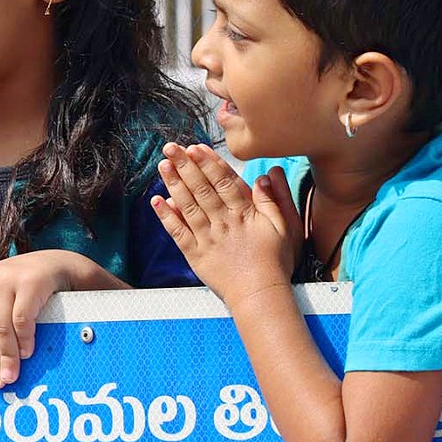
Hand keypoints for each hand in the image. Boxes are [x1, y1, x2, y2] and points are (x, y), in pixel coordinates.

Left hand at [0, 250, 91, 388]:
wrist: (58, 265)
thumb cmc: (28, 286)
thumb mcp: (2, 294)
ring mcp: (7, 280)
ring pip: (2, 328)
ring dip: (8, 357)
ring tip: (11, 374)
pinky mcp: (29, 284)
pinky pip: (22, 322)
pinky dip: (24, 341)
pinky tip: (27, 354)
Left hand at [150, 143, 301, 307]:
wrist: (260, 295)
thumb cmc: (275, 261)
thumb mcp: (284, 228)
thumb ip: (274, 201)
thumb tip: (266, 176)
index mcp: (244, 213)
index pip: (224, 181)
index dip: (209, 163)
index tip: (196, 147)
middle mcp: (223, 222)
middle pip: (202, 188)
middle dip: (185, 165)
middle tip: (171, 147)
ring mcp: (207, 238)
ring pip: (187, 206)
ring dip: (173, 184)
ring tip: (163, 165)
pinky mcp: (195, 254)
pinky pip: (178, 233)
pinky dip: (166, 217)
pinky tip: (156, 201)